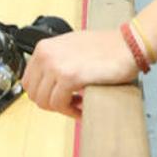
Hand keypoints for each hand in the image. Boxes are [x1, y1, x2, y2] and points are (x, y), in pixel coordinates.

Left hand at [22, 29, 138, 117]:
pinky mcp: (70, 77)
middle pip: (34, 95)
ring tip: (78, 103)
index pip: (29, 82)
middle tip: (70, 103)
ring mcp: (56, 65)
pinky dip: (71, 110)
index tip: (58, 96)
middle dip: (52, 103)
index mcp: (44, 47)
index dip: (45, 94)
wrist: (127, 45)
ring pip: (45, 102)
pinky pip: (60, 105)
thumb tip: (47, 83)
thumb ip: (55, 61)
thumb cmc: (106, 47)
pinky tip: (83, 105)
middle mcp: (46, 55)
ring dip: (62, 108)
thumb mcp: (70, 48)